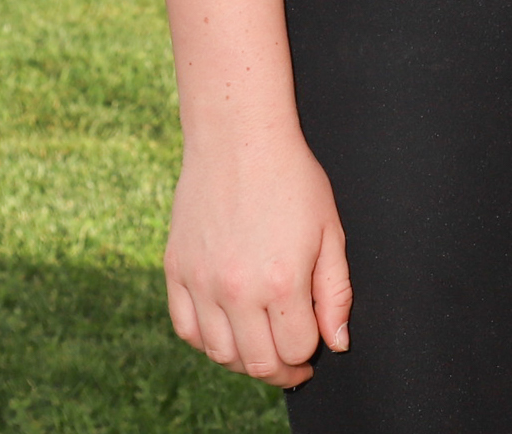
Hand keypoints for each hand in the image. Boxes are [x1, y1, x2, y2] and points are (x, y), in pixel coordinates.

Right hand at [163, 135, 350, 387]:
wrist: (238, 141)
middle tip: (292, 363)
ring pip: (219, 353)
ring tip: (263, 345)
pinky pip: (187, 330)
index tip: (315, 348)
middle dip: (280, 371)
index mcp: (281, 281)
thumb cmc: (293, 180)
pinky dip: (208, 342)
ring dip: (244, 361)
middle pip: (257, 361)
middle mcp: (236, 290)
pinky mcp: (175, 272)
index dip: (309, 354)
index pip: (296, 348)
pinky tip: (228, 330)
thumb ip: (335, 292)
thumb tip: (337, 341)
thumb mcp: (330, 232)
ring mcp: (200, 283)